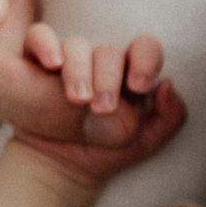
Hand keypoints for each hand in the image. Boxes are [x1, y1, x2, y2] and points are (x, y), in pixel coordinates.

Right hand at [12, 26, 186, 187]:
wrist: (60, 169)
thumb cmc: (105, 150)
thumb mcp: (145, 142)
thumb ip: (170, 118)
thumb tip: (167, 85)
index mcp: (129, 74)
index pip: (144, 48)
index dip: (145, 59)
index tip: (138, 87)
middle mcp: (99, 62)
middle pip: (108, 51)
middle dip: (108, 79)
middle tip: (103, 109)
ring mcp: (67, 60)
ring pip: (75, 46)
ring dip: (78, 71)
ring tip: (78, 100)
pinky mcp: (35, 61)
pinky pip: (38, 37)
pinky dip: (45, 45)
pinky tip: (52, 64)